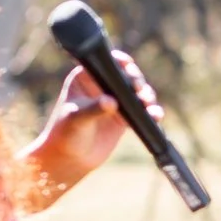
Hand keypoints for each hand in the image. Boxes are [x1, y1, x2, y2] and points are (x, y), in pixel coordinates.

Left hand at [23, 51, 161, 203]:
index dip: (119, 61)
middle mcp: (102, 87)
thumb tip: (111, 101)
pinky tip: (155, 116)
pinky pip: (142, 111)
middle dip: (137, 80)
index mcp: (85, 79)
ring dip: (147, 96)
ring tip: (147, 103)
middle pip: (126, 76)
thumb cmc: (65, 134)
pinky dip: (151, 113)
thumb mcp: (77, 119)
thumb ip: (94, 109)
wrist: (71, 158)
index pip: (105, 64)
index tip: (128, 65)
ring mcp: (115, 102)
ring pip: (137, 93)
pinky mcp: (124, 117)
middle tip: (139, 89)